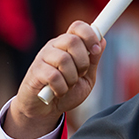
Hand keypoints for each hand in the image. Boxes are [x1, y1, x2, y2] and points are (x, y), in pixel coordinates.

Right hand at [5, 21, 105, 138]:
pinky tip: (59, 92)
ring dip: (72, 77)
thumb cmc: (67, 92)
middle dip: (83, 61)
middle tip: (81, 74)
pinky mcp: (35, 72)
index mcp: (68, 45)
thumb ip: (94, 61)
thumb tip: (102, 41)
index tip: (96, 50)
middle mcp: (54, 47)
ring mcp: (43, 58)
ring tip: (68, 85)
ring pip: (64, 59)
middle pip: (72, 40)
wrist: (46, 111)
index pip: (78, 27)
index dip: (90, 34)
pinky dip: (62, 87)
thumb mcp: (87, 77)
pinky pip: (53, 76)